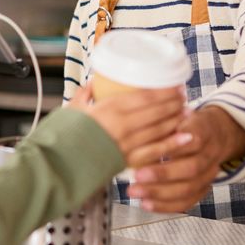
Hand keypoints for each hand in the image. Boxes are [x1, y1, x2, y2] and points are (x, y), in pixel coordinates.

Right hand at [69, 84, 187, 165]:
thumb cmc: (62, 134)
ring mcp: (127, 143)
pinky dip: (172, 144)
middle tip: (183, 97)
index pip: (146, 97)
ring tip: (186, 113)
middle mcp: (123, 124)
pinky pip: (155, 151)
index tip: (174, 86)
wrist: (58, 162)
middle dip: (174, 103)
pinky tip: (185, 137)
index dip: (164, 91)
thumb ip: (85, 94)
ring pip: (159, 129)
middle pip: (157, 111)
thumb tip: (94, 82)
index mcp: (109, 108)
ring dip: (175, 120)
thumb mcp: (72, 108)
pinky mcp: (127, 160)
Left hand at [126, 105, 244, 211]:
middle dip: (162, 174)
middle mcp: (210, 154)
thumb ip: (162, 121)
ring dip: (160, 193)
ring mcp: (209, 174)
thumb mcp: (176, 114)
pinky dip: (166, 205)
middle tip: (136, 176)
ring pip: (189, 188)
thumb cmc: (184, 123)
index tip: (148, 150)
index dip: (172, 147)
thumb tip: (138, 126)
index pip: (193, 140)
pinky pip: (187, 202)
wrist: (213, 134)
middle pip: (191, 168)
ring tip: (136, 192)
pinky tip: (146, 204)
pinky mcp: (203, 188)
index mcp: (203, 131)